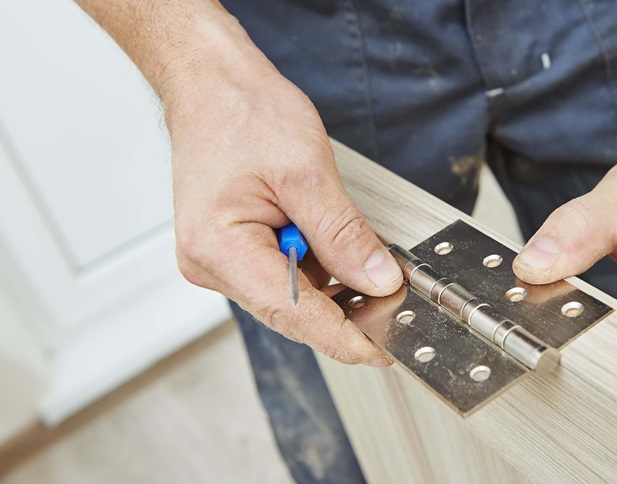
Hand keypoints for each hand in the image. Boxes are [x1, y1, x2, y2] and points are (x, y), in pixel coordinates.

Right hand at [169, 66, 401, 365]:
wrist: (211, 84)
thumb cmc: (242, 112)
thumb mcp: (306, 172)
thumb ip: (344, 235)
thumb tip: (378, 280)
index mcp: (218, 248)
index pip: (291, 312)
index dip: (343, 337)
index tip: (382, 349)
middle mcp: (210, 264)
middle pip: (291, 311)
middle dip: (344, 306)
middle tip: (392, 293)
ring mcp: (218, 261)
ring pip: (290, 295)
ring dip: (330, 282)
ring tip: (357, 249)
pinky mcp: (232, 252)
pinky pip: (282, 276)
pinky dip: (315, 267)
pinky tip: (331, 243)